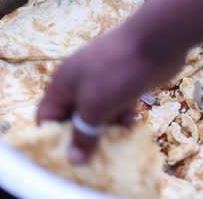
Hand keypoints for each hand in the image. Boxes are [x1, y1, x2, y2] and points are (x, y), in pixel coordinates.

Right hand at [36, 26, 185, 163]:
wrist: (155, 41)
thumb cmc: (117, 72)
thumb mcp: (95, 106)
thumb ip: (83, 134)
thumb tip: (73, 161)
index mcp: (62, 85)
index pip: (46, 116)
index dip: (53, 138)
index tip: (67, 159)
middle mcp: (79, 83)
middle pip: (73, 119)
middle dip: (84, 138)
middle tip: (97, 156)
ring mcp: (102, 82)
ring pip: (98, 115)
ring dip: (107, 129)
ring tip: (120, 137)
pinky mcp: (123, 84)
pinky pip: (116, 107)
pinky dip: (122, 116)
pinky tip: (133, 121)